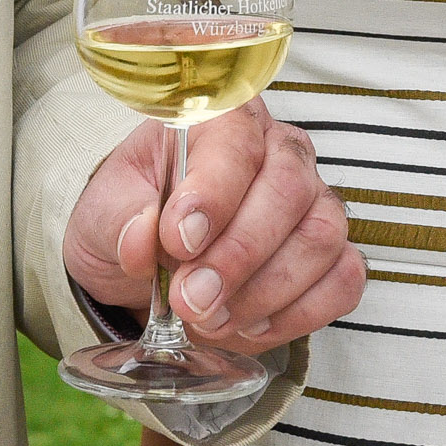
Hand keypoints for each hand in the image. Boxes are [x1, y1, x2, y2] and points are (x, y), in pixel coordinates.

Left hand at [65, 103, 365, 350]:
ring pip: (320, 238)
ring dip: (264, 292)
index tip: (179, 242)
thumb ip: (119, 220)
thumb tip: (142, 237)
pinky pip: (343, 280)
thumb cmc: (133, 219)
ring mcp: (314, 202)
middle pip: (288, 192)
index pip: (237, 143)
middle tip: (190, 300)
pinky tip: (250, 325)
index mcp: (222, 121)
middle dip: (238, 256)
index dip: (213, 195)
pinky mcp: (332, 253)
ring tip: (210, 319)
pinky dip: (298, 314)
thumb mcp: (103, 213)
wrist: (149, 263)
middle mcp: (280, 151)